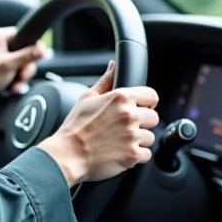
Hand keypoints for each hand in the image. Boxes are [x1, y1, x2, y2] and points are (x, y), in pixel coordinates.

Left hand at [0, 27, 44, 122]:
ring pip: (23, 63)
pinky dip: (18, 79)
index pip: (24, 35)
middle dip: (25, 68)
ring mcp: (2, 55)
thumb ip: (26, 56)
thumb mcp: (8, 65)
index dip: (32, 47)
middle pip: (26, 51)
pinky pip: (18, 70)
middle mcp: (0, 43)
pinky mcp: (3, 67)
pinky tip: (13, 87)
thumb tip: (41, 49)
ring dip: (22, 76)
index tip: (38, 56)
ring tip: (16, 85)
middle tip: (21, 76)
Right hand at [38, 60, 159, 186]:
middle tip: (124, 128)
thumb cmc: (75, 127)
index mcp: (121, 98)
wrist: (68, 154)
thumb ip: (105, 81)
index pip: (151, 95)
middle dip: (142, 123)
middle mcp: (129, 115)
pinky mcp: (132, 155)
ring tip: (120, 141)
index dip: (146, 103)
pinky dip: (136, 156)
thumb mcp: (87, 98)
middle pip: (154, 118)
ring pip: (150, 137)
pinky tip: (121, 152)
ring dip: (139, 141)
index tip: (140, 109)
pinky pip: (146, 154)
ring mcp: (132, 136)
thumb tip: (113, 66)